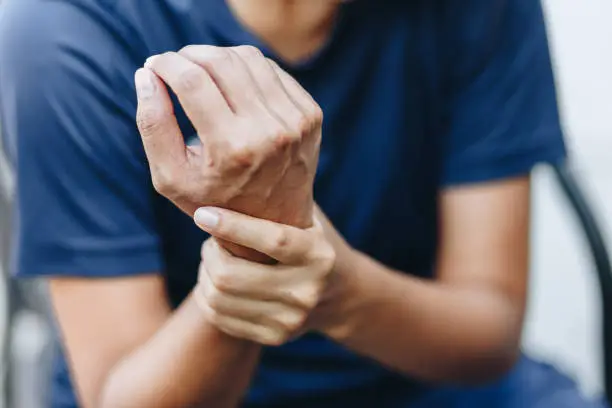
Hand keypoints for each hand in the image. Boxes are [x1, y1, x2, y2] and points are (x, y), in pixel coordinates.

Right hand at [134, 45, 321, 258]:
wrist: (275, 219)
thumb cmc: (214, 200)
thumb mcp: (171, 177)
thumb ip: (153, 125)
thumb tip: (146, 73)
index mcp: (233, 149)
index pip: (192, 81)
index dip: (166, 64)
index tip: (154, 65)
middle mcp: (270, 132)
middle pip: (220, 62)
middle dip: (189, 55)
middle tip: (175, 65)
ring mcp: (296, 121)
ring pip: (248, 58)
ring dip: (217, 56)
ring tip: (201, 72)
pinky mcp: (311, 113)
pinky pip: (271, 70)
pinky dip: (245, 68)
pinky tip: (231, 84)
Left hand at [192, 207, 335, 345]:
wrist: (339, 293)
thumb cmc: (311, 239)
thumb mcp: (306, 215)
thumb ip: (279, 195)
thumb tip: (228, 163)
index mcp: (318, 254)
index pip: (271, 240)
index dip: (232, 225)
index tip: (202, 213)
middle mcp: (307, 290)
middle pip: (231, 276)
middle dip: (209, 253)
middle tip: (211, 239)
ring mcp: (291, 319)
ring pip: (218, 297)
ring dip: (205, 273)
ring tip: (215, 259)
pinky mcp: (275, 337)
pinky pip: (219, 317)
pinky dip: (207, 295)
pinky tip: (217, 281)